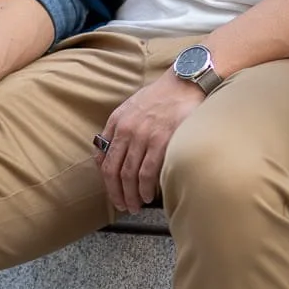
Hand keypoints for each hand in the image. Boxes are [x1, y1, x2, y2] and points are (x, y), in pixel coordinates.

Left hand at [94, 72, 202, 213]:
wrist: (185, 82)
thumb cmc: (162, 95)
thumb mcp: (132, 107)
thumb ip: (120, 128)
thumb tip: (111, 151)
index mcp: (117, 121)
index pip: (103, 158)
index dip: (106, 180)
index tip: (112, 191)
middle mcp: (126, 129)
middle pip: (113, 171)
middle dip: (116, 193)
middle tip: (122, 206)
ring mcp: (143, 136)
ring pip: (129, 175)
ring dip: (131, 195)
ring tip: (135, 205)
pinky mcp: (161, 140)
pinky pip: (147, 172)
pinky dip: (146, 188)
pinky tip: (148, 196)